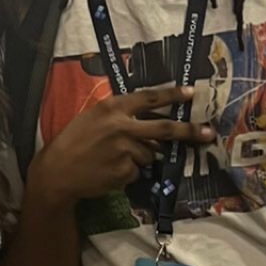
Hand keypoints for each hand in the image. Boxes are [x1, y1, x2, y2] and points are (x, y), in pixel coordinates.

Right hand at [30, 83, 215, 207]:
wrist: (57, 172)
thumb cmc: (72, 141)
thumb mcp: (93, 118)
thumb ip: (119, 115)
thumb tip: (148, 120)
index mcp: (113, 108)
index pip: (149, 98)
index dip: (172, 95)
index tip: (191, 93)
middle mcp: (122, 127)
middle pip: (165, 128)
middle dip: (189, 131)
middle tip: (208, 133)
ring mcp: (125, 150)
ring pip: (149, 154)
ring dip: (139, 157)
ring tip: (112, 159)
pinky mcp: (125, 171)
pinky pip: (136, 171)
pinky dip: (127, 173)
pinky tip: (109, 171)